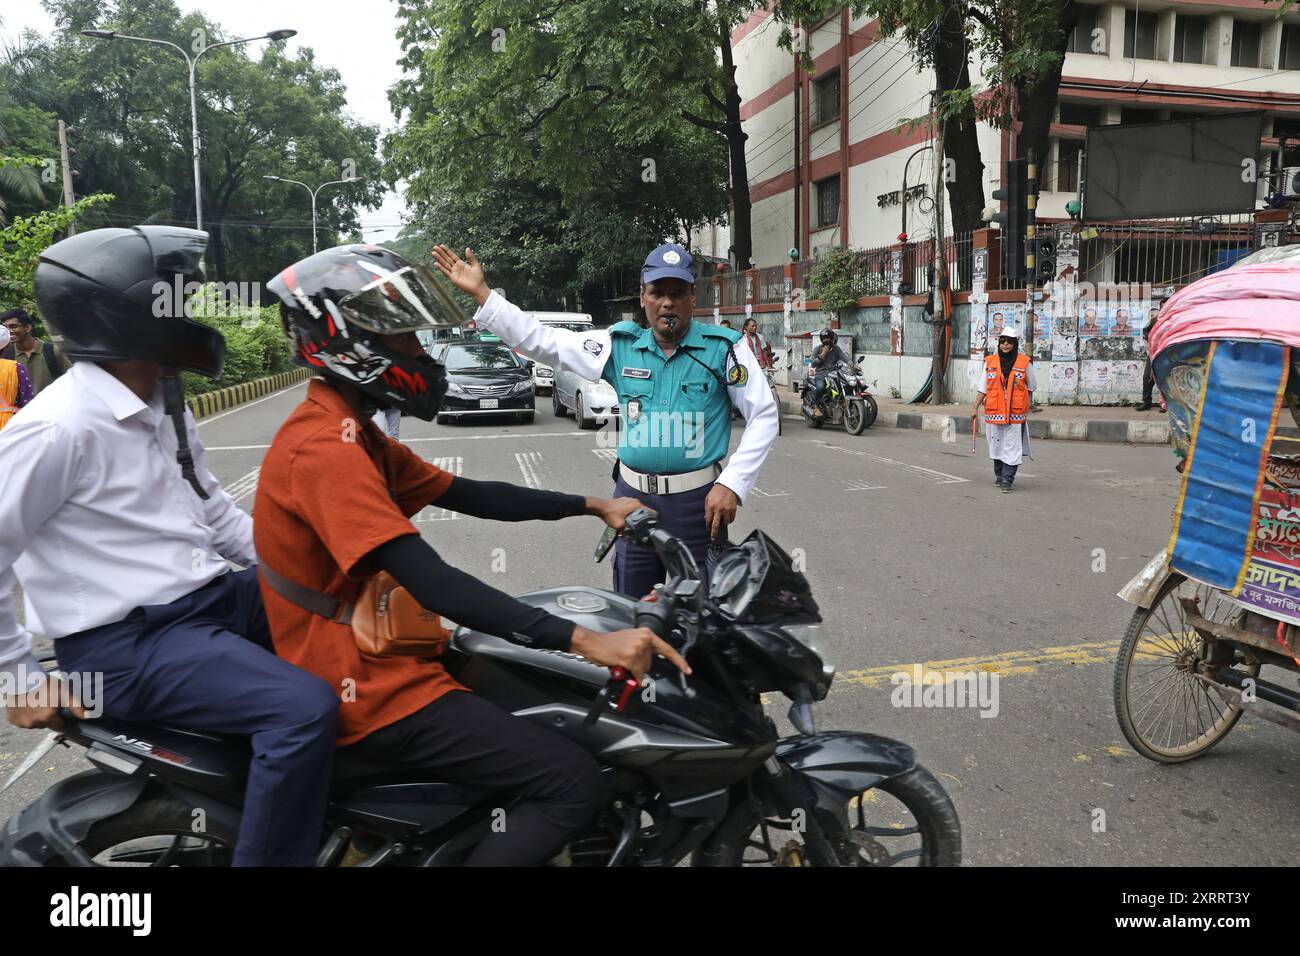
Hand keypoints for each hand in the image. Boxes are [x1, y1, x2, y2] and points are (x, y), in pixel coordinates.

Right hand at [4, 677, 85, 730]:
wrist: (21, 678)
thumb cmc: (44, 684)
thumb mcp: (64, 692)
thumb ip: (76, 706)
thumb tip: (87, 717)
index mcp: (47, 719)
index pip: (59, 726)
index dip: (61, 718)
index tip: (59, 711)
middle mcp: (34, 724)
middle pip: (46, 724)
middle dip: (48, 716)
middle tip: (47, 702)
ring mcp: (22, 723)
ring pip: (33, 723)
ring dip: (36, 715)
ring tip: (36, 702)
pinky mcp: (12, 719)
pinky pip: (21, 720)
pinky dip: (24, 714)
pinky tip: (26, 704)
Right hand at [431, 245, 490, 304]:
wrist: (478, 287)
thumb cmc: (478, 277)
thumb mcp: (475, 265)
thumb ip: (471, 257)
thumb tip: (467, 248)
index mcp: (461, 263)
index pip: (452, 255)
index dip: (447, 251)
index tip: (441, 245)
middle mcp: (456, 268)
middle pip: (447, 259)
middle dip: (441, 253)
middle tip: (434, 247)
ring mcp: (454, 273)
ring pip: (445, 264)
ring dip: (439, 259)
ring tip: (433, 253)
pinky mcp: (453, 278)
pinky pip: (446, 272)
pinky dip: (441, 268)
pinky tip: (436, 263)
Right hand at [571, 625, 690, 682]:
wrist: (592, 643)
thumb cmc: (608, 643)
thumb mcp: (630, 641)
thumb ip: (642, 651)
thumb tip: (647, 669)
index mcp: (646, 634)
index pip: (667, 649)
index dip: (679, 661)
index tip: (687, 669)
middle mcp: (644, 640)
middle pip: (651, 664)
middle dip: (640, 666)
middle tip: (625, 658)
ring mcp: (637, 649)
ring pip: (643, 670)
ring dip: (633, 670)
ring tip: (621, 660)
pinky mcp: (630, 658)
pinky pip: (636, 674)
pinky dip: (630, 676)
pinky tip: (622, 667)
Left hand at [587, 496, 651, 530]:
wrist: (599, 507)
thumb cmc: (609, 513)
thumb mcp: (620, 526)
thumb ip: (627, 532)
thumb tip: (631, 538)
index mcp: (636, 505)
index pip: (651, 511)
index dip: (654, 518)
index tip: (655, 523)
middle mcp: (634, 501)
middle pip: (645, 511)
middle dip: (645, 519)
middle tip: (644, 526)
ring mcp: (629, 500)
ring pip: (638, 509)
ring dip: (638, 516)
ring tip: (636, 523)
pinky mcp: (624, 501)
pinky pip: (631, 508)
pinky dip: (631, 513)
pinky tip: (628, 519)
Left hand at [704, 483, 738, 540]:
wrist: (727, 486)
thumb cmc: (717, 492)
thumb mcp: (708, 499)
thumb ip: (707, 510)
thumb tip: (706, 519)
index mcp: (711, 506)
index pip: (708, 520)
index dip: (708, 526)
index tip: (709, 528)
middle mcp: (718, 509)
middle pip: (716, 525)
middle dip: (714, 534)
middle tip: (714, 538)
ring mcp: (726, 510)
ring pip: (725, 523)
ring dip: (723, 524)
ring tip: (722, 521)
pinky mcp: (733, 510)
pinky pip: (731, 519)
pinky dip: (729, 520)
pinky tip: (727, 517)